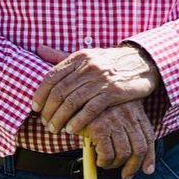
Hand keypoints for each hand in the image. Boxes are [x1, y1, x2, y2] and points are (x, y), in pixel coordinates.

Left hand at [32, 45, 160, 132]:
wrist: (142, 62)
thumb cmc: (110, 62)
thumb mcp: (87, 55)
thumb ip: (61, 56)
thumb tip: (38, 49)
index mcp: (79, 57)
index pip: (51, 77)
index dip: (40, 95)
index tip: (35, 108)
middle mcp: (88, 66)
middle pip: (59, 92)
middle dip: (49, 111)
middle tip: (45, 123)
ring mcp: (100, 79)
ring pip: (72, 102)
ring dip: (60, 118)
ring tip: (55, 129)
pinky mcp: (113, 91)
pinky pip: (90, 109)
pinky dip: (78, 121)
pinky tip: (72, 129)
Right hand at [81, 100, 156, 178]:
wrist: (77, 94)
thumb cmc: (98, 105)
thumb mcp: (118, 109)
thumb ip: (127, 126)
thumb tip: (133, 155)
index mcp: (136, 110)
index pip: (148, 137)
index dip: (150, 157)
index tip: (147, 170)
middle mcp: (128, 115)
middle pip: (139, 148)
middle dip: (133, 167)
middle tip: (126, 175)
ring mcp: (114, 121)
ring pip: (123, 154)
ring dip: (115, 165)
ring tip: (106, 163)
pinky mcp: (99, 127)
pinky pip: (107, 154)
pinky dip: (104, 162)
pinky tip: (98, 160)